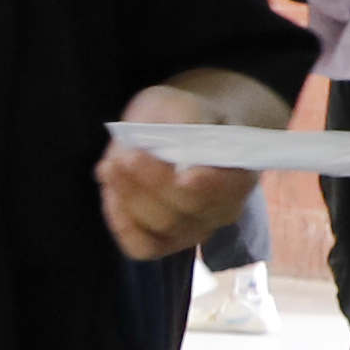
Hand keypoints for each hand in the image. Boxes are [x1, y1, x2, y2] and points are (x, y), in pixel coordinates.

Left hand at [99, 84, 269, 260]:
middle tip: (127, 156)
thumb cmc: (183, 117)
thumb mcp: (184, 103)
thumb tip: (166, 140)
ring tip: (110, 165)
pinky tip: (111, 192)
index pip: (228, 189)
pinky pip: (141, 246)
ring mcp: (191, 231)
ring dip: (130, 196)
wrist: (174, 131)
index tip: (185, 176)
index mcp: (239, 175)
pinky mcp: (162, 243)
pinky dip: (122, 223)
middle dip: (153, 184)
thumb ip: (181, 117)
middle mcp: (220, 211)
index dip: (208, 186)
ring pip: (160, 227)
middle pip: (187, 210)